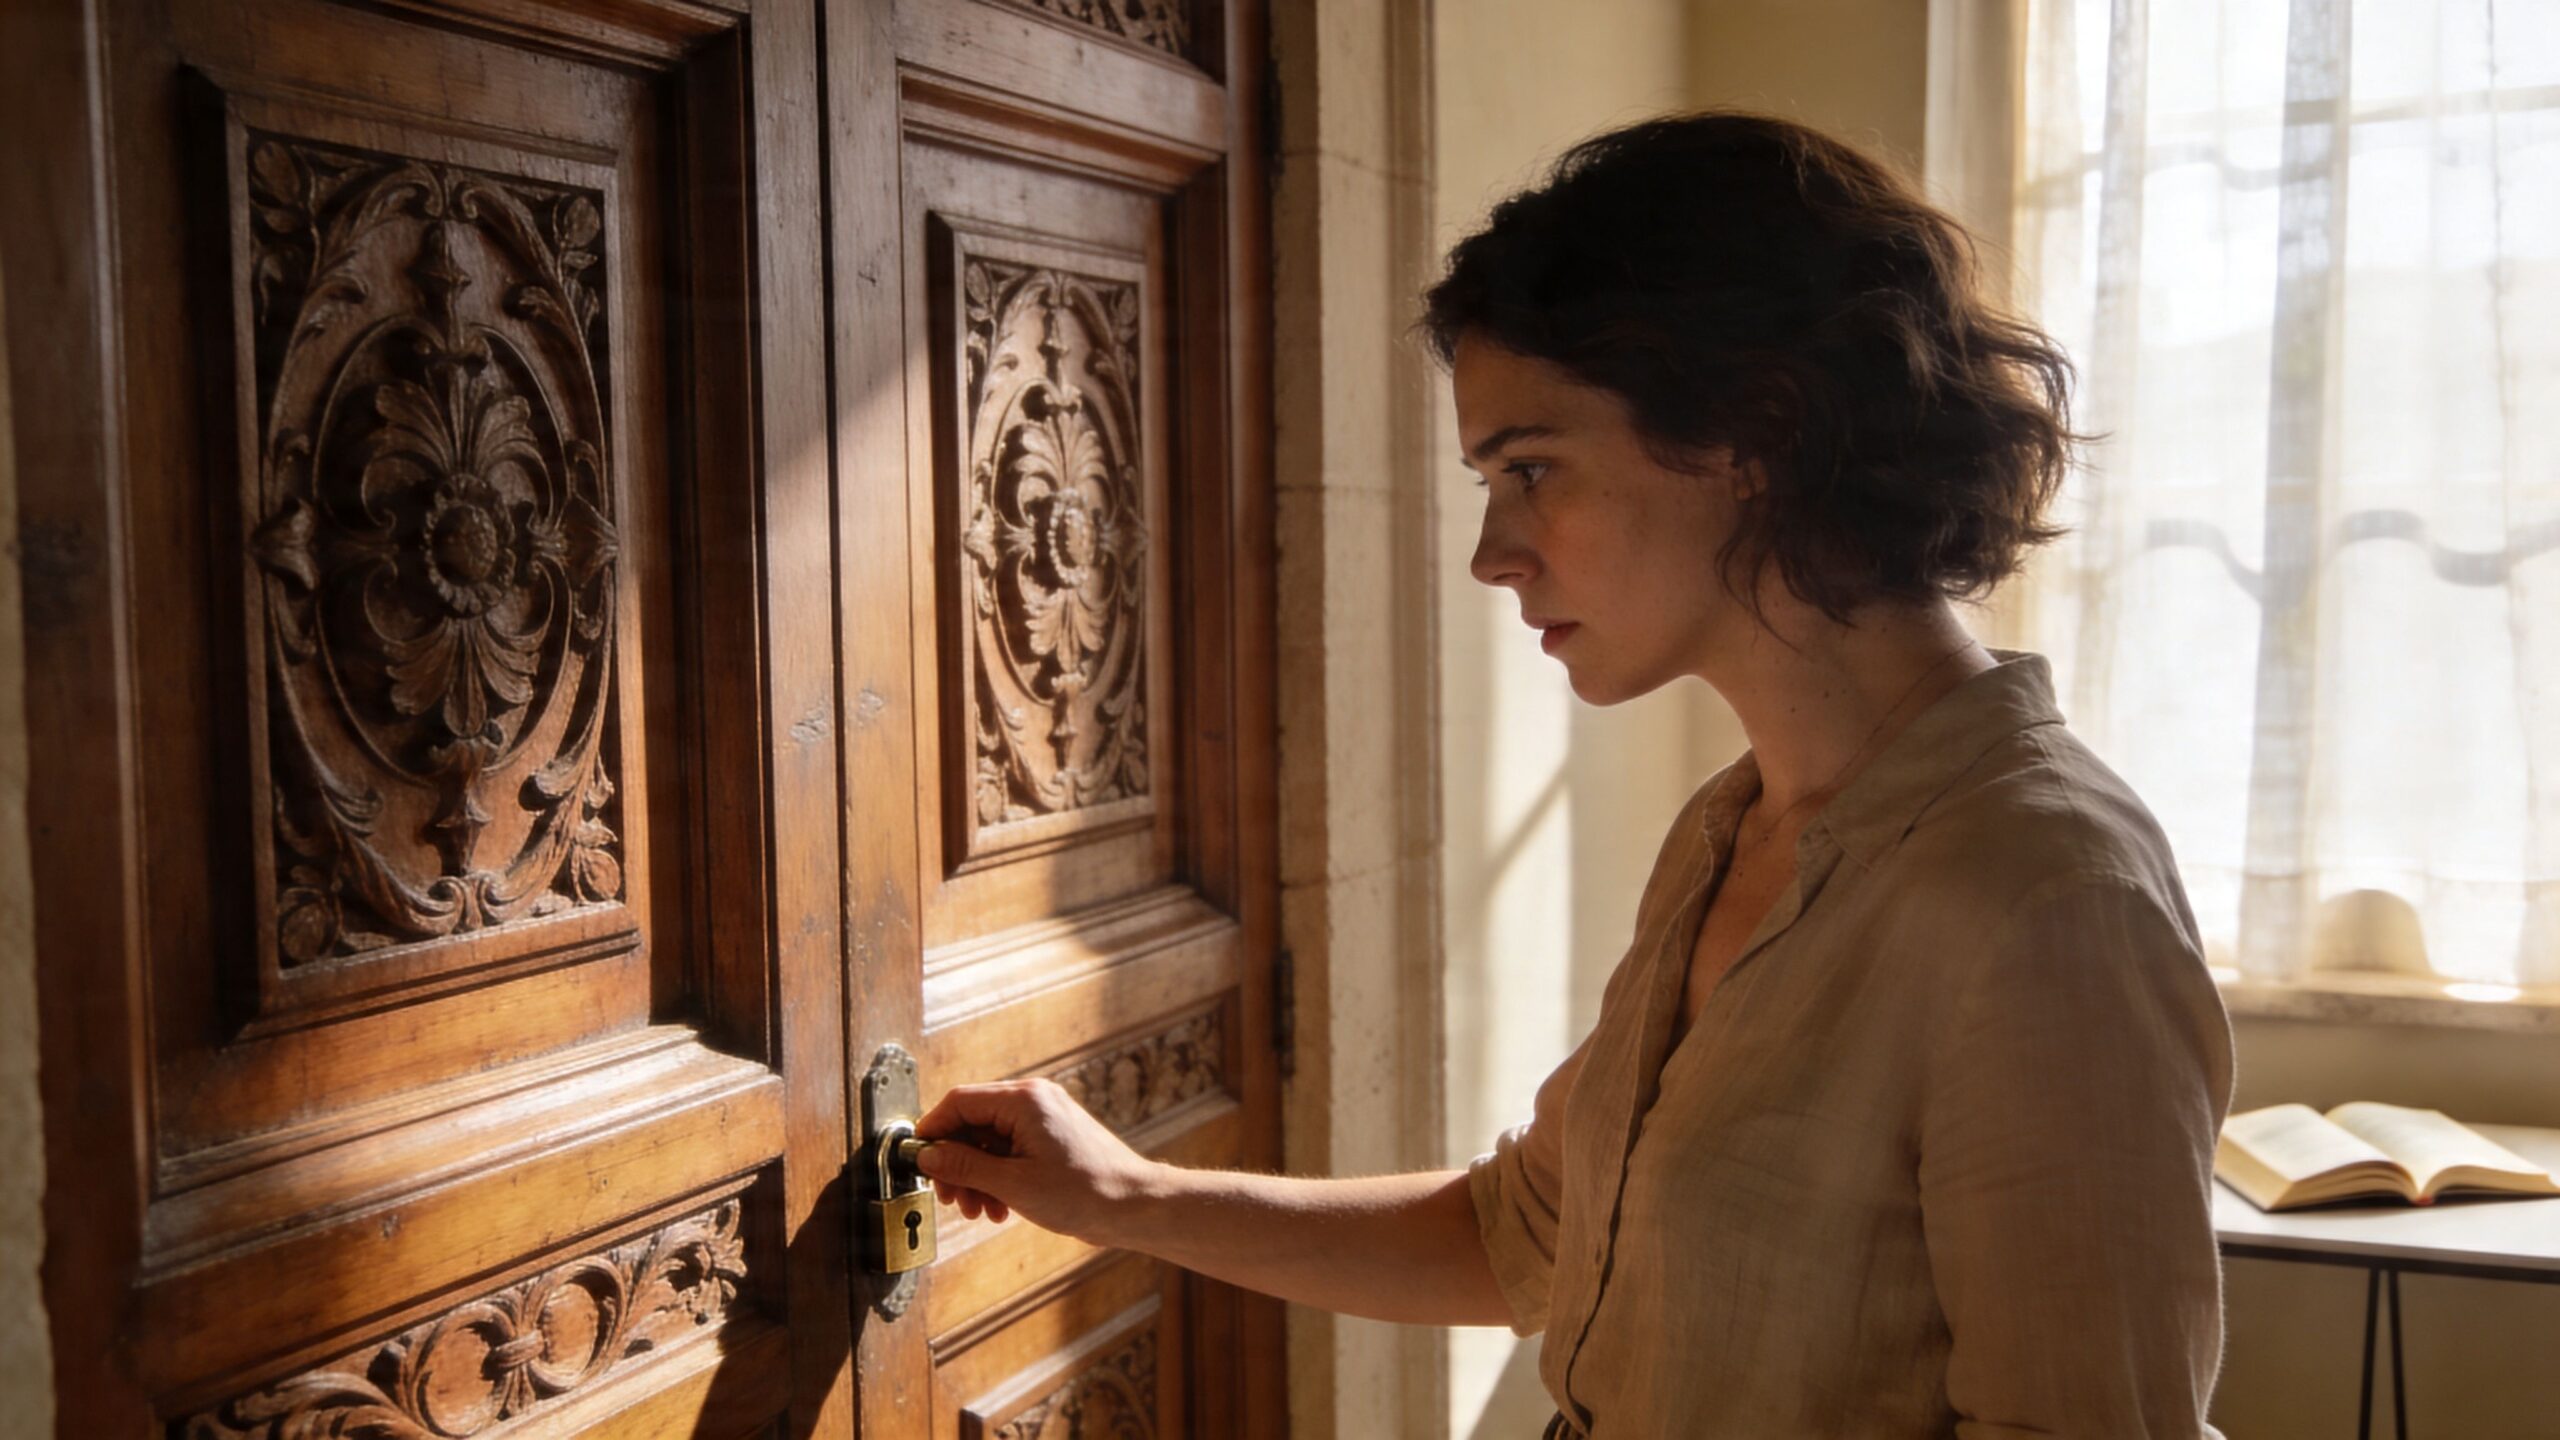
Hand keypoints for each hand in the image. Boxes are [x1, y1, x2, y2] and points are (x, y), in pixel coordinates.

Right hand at [911, 1078, 1158, 1244]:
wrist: (1133, 1207)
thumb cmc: (1084, 1192)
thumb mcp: (1012, 1183)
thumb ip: (965, 1166)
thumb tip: (927, 1156)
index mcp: (1024, 1100)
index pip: (959, 1102)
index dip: (933, 1130)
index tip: (918, 1161)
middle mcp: (1033, 1101)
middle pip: (972, 1123)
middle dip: (956, 1163)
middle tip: (951, 1198)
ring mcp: (1043, 1119)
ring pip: (989, 1142)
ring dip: (976, 1176)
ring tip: (978, 1211)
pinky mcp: (1050, 1139)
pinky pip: (1009, 1151)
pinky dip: (997, 1177)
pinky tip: (999, 1208)